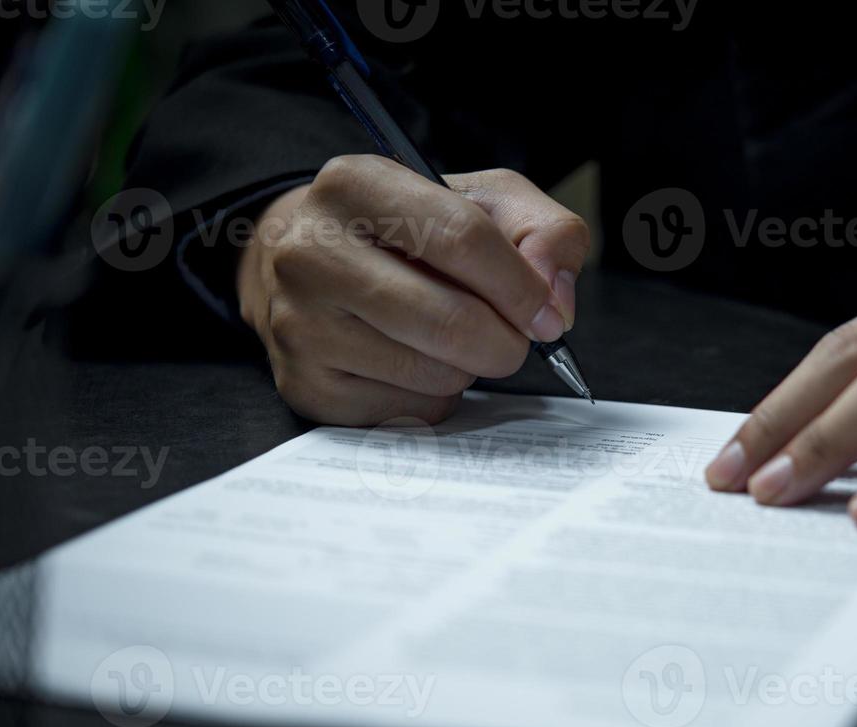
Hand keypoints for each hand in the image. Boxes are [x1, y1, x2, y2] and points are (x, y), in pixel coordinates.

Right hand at [237, 156, 589, 425]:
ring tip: (448, 337)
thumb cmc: (411, 232)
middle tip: (511, 337)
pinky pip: (410, 412)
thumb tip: (554, 303)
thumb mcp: (484, 202)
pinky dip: (434, 396)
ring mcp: (301, 324)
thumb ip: (544, 233)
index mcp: (357, 184)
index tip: (546, 313)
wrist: (315, 263)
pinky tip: (414, 362)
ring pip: (434, 375)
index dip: (521, 286)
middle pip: (451, 321)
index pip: (462, 238)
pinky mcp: (308, 386)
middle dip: (505, 341)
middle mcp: (312, 252)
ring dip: (468, 367)